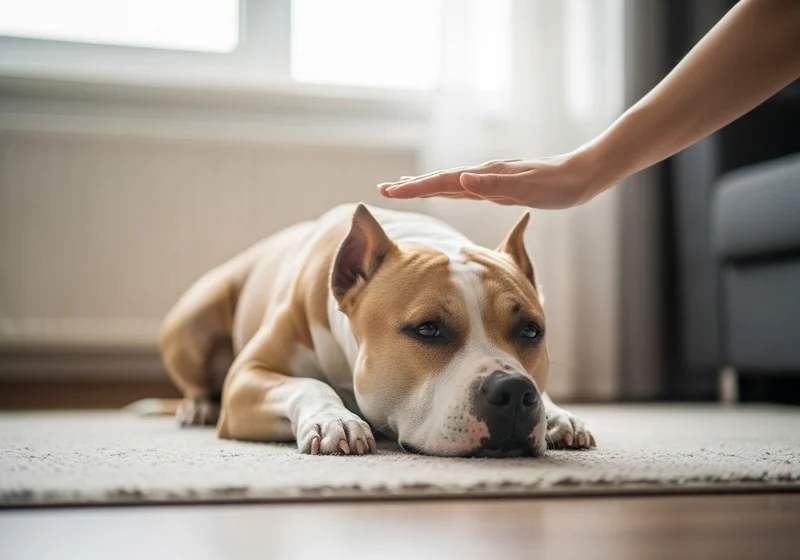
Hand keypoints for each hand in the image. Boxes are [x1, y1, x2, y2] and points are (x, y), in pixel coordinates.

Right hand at [378, 148, 610, 209]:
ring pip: (449, 182)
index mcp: (486, 177)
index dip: (416, 188)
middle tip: (384, 189)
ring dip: (425, 186)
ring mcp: (490, 179)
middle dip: (412, 185)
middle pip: (440, 180)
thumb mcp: (527, 189)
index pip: (443, 182)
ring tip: (404, 187)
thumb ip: (494, 186)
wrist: (583, 175)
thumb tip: (462, 180)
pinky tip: (447, 189)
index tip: (391, 191)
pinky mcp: (498, 185)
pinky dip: (447, 188)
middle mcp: (484, 175)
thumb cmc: (558, 186)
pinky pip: (464, 188)